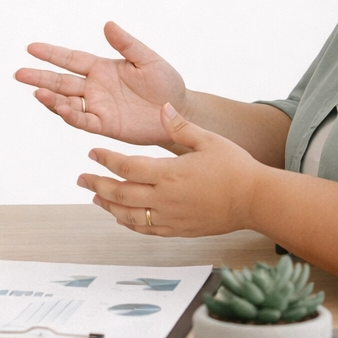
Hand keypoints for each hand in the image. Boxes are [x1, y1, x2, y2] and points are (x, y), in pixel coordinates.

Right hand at [15, 21, 188, 148]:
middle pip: (61, 82)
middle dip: (40, 78)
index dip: (52, 54)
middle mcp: (95, 88)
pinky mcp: (106, 125)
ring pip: (68, 102)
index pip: (71, 59)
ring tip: (37, 93)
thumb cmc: (165, 83)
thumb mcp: (147, 59)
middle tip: (19, 74)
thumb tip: (108, 24)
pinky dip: (71, 115)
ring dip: (51, 99)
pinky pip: (84, 121)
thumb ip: (127, 44)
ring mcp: (98, 107)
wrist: (179, 111)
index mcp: (102, 68)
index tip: (31, 48)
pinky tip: (60, 108)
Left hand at [78, 102, 265, 236]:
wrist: (255, 200)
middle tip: (82, 177)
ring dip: (109, 206)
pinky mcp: (179, 230)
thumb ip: (180, 126)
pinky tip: (121, 218)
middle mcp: (165, 198)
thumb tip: (161, 107)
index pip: (127, 166)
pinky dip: (130, 224)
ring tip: (95, 197)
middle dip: (98, 184)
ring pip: (129, 215)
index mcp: (170, 173)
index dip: (106, 159)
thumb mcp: (208, 140)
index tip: (93, 153)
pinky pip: (147, 230)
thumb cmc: (235, 167)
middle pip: (121, 194)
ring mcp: (171, 218)